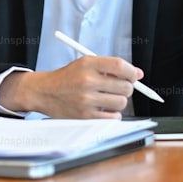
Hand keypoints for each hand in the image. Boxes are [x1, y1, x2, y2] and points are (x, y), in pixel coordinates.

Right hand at [0, 56, 141, 117]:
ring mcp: (86, 100)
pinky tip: (104, 108)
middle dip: (127, 87)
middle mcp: (87, 81)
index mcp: (88, 64)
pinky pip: (113, 117)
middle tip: (120, 87)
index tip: (133, 75)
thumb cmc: (67, 77)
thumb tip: (137, 74)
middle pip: (125, 86)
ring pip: (121, 102)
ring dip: (119, 101)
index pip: (120, 65)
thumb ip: (111, 67)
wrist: (45, 92)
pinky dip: (113, 114)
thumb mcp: (85, 64)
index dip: (131, 71)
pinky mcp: (85, 116)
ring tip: (108, 98)